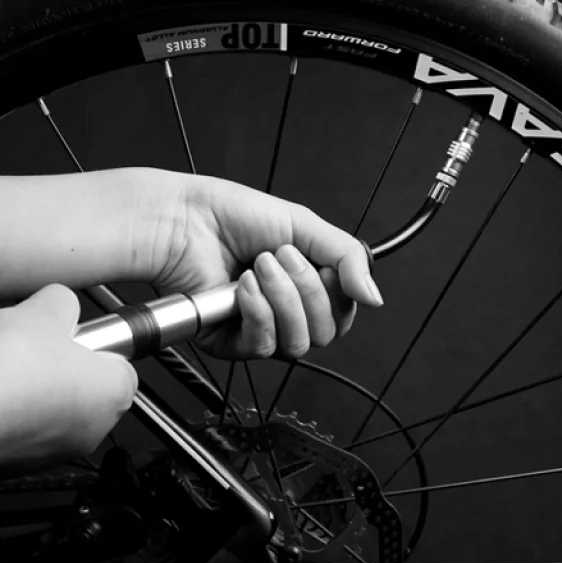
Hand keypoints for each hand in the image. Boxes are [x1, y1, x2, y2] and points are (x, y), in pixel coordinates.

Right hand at [0, 284, 137, 476]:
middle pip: (78, 384)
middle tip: (33, 344)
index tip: (75, 334)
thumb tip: (60, 303)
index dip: (95, 344)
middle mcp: (90, 430)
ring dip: (19, 383)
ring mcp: (50, 452)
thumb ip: (62, 302)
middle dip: (53, 362)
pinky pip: (6, 424)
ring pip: (38, 404)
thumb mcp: (46, 307)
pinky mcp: (10, 465)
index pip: (121, 364)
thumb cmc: (9, 370)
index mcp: (114, 392)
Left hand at [142, 172, 382, 360]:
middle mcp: (287, 311)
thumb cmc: (233, 216)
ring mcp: (261, 329)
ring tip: (258, 266)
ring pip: (299, 344)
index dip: (339, 291)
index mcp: (308, 284)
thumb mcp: (305, 226)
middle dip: (307, 289)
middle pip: (327, 332)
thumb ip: (348, 258)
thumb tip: (376, 297)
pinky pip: (263, 346)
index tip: (320, 261)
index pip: (345, 313)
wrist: (185, 221)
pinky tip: (242, 286)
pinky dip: (258, 311)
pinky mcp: (231, 343)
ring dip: (282, 298)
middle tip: (280, 256)